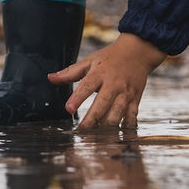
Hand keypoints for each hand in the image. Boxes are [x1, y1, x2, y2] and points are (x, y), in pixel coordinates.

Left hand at [49, 33, 166, 131]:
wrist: (138, 52)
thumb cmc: (110, 57)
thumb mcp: (89, 61)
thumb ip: (70, 72)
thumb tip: (50, 78)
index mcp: (100, 73)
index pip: (87, 86)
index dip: (78, 98)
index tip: (68, 109)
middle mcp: (114, 84)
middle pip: (103, 103)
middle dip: (92, 118)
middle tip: (82, 129)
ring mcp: (126, 93)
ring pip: (117, 113)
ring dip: (106, 125)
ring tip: (96, 135)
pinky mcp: (135, 100)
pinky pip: (131, 117)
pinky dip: (124, 127)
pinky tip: (115, 135)